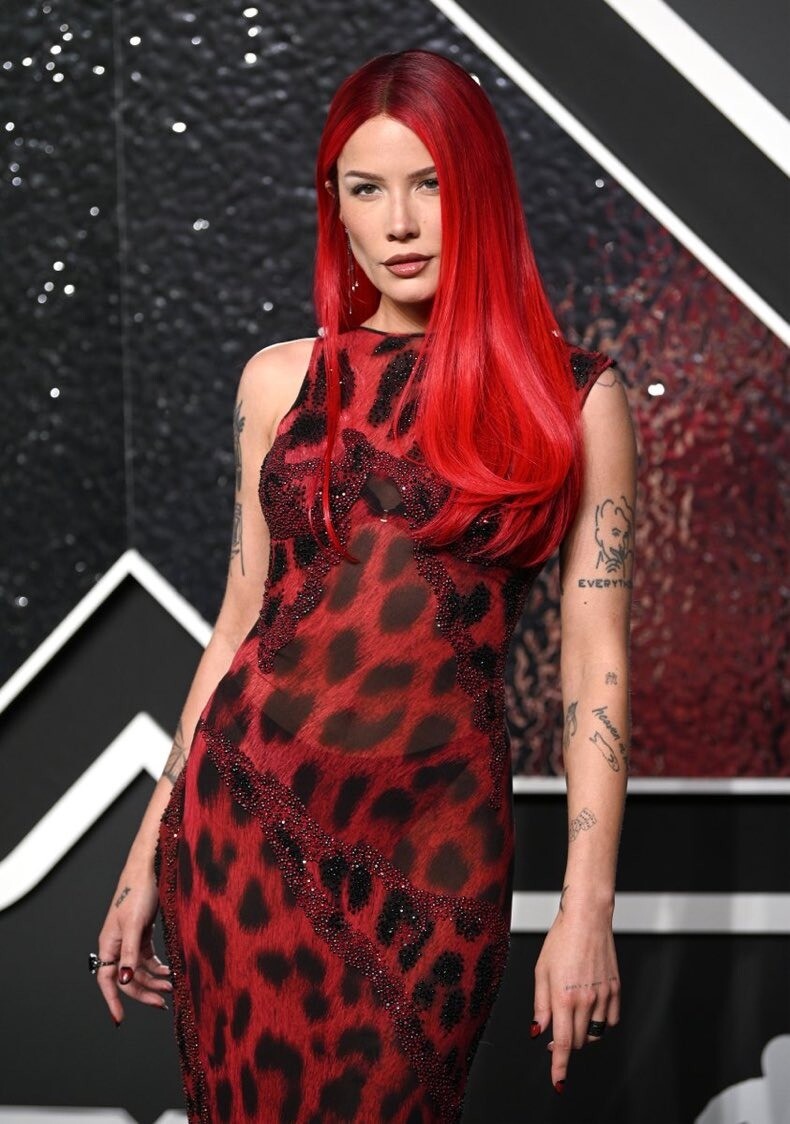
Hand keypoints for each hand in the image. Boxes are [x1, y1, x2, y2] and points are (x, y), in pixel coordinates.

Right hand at [95, 862, 171, 1025]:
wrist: (149, 868)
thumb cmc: (138, 892)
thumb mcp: (134, 925)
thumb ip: (130, 954)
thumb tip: (125, 980)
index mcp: (108, 944)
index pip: (106, 980)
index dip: (113, 1000)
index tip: (120, 1019)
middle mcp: (117, 945)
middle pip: (127, 978)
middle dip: (144, 992)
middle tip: (163, 1003)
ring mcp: (129, 940)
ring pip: (139, 969)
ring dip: (154, 980)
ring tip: (172, 987)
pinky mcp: (142, 933)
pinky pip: (147, 958)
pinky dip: (158, 967)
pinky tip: (169, 972)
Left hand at [531, 903, 619, 1091]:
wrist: (587, 919)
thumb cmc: (560, 940)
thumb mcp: (541, 971)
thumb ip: (540, 1004)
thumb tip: (539, 1030)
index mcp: (563, 997)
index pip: (563, 1043)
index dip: (560, 1066)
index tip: (558, 1082)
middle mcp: (585, 1000)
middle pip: (579, 1041)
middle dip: (566, 1043)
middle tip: (556, 1032)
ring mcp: (603, 996)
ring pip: (595, 1034)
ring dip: (583, 1034)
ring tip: (573, 1016)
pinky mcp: (615, 990)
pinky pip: (610, 1020)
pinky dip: (600, 1023)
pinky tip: (590, 1009)